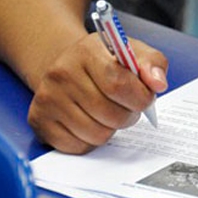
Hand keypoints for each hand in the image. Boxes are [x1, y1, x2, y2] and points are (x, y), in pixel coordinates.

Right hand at [28, 33, 167, 153]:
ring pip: (97, 135)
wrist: (71, 66)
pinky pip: (79, 146)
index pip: (118, 84)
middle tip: (128, 106)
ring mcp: (47, 98)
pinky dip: (92, 140)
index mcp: (88, 51)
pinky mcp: (40, 121)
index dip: (140, 98)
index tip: (145, 97)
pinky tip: (91, 121)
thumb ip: (153, 65)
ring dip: (112, 129)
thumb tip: (158, 84)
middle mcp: (61, 73)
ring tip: (110, 112)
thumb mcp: (134, 52)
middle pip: (110, 114)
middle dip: (129, 115)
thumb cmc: (108, 62)